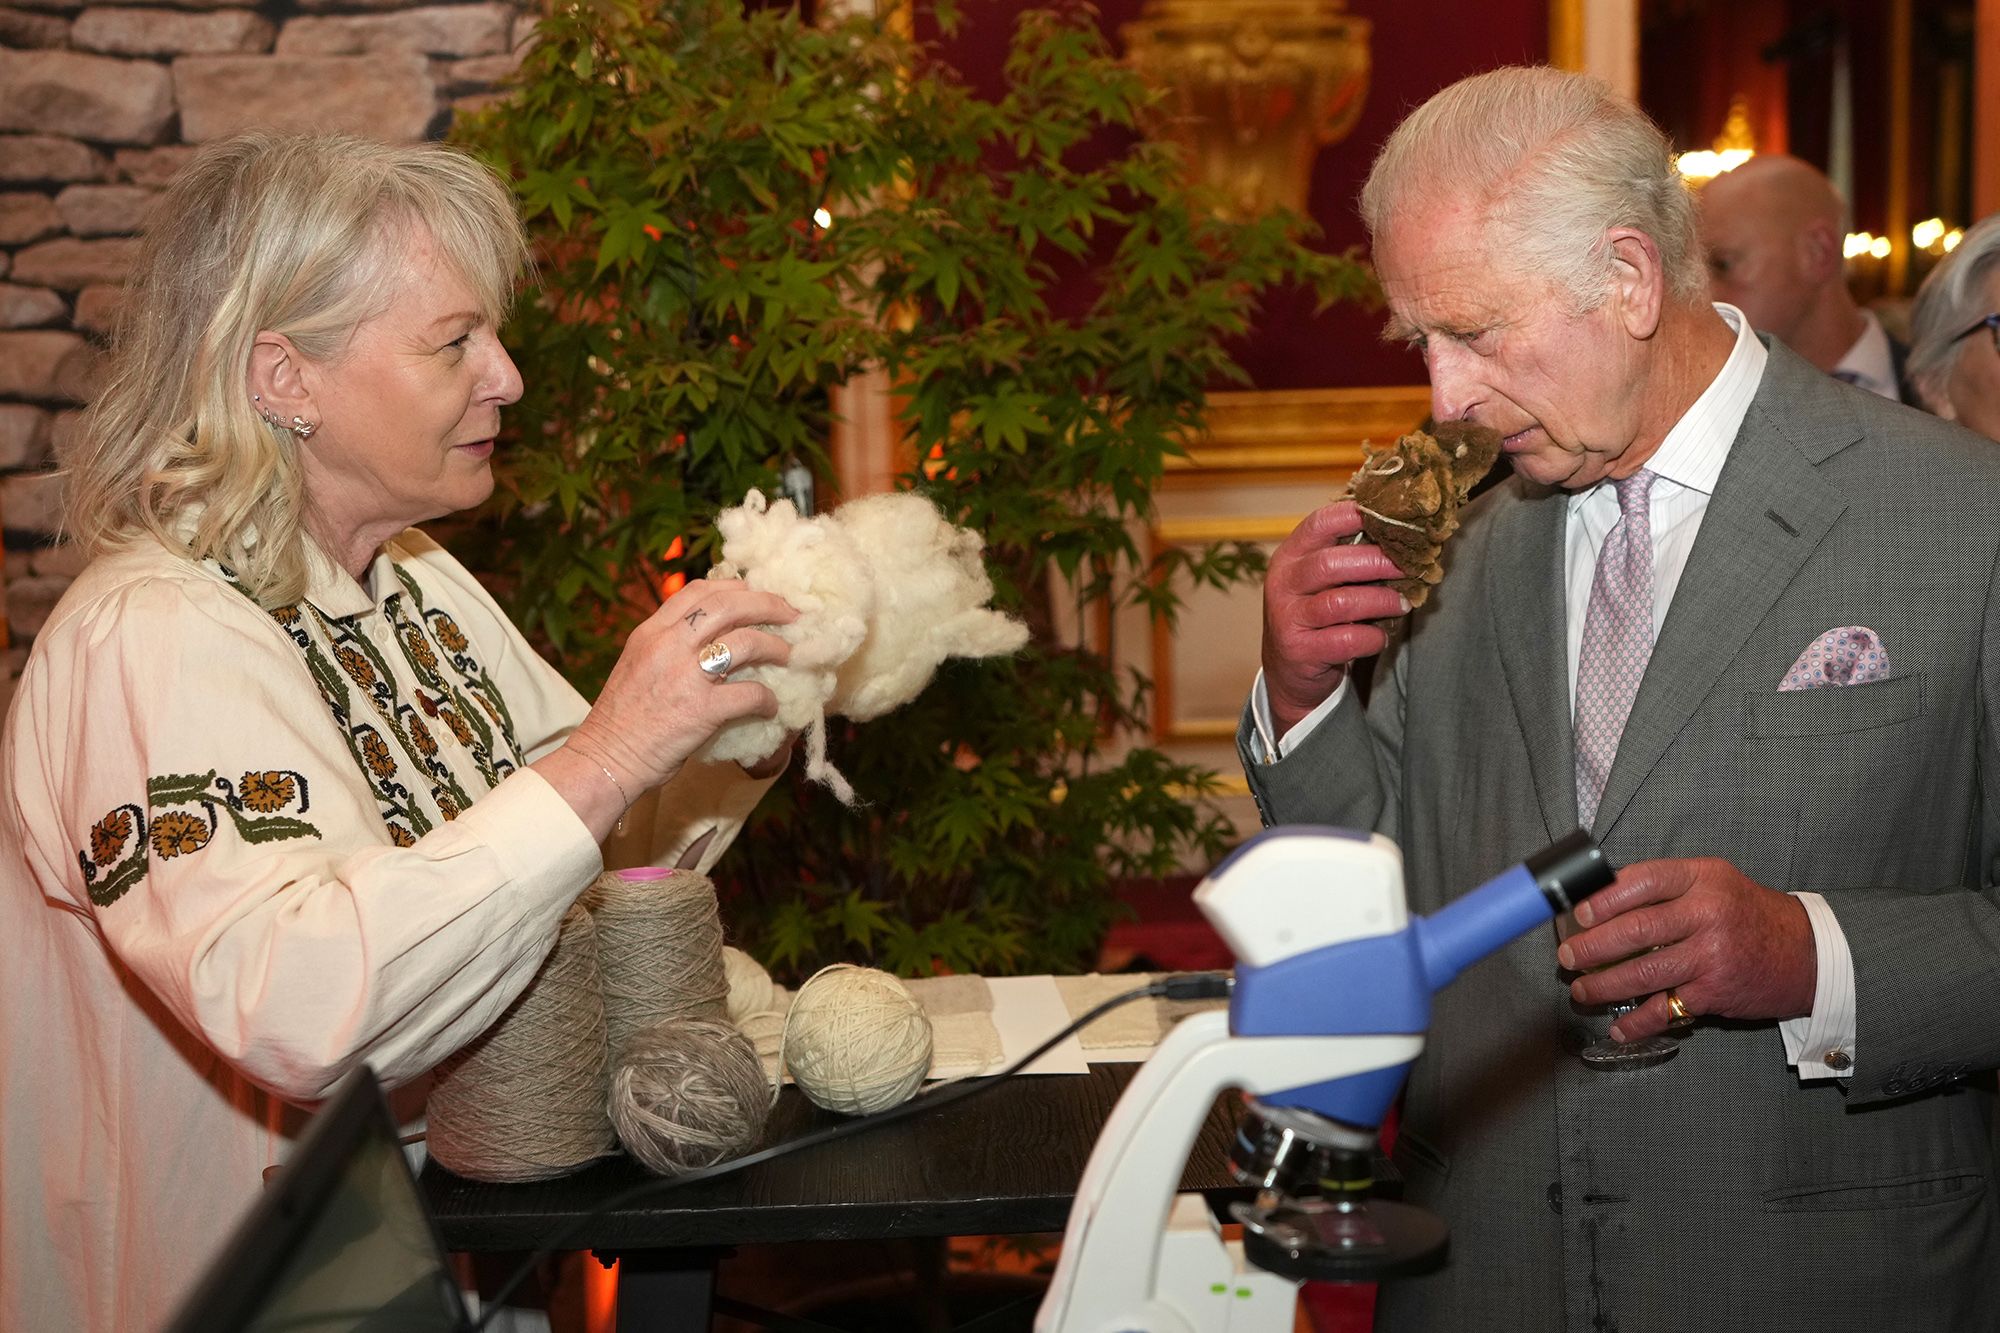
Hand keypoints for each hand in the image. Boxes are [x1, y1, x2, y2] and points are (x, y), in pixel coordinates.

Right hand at [566, 578, 797, 795]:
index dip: (735, 587)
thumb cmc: (622, 719)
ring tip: (789, 656)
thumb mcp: (638, 665)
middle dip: (767, 605)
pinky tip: (772, 707)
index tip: (756, 594)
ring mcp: (686, 676)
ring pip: (746, 642)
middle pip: (729, 605)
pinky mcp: (702, 710)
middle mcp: (668, 645)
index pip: (697, 591)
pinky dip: (768, 699)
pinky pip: (750, 693)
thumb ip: (669, 646)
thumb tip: (710, 637)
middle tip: (791, 614)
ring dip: (777, 648)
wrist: (605, 758)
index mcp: (651, 632)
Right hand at [1261, 500, 1408, 734]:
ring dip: (1380, 601)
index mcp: (1290, 556)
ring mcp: (1287, 619)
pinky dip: (1373, 638)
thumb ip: (1348, 556)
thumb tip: (1403, 534)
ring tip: (1401, 603)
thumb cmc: (1316, 614)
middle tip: (1409, 567)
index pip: (1319, 524)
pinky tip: (1380, 636)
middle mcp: (1283, 584)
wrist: (1288, 669)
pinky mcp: (1300, 651)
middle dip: (1377, 563)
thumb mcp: (1320, 579)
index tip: (1391, 518)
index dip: (1355, 516)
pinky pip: (1347, 640)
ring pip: (1341, 603)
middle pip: (1331, 564)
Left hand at [1558, 857, 1815, 1042]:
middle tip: (1567, 956)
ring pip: (1645, 972)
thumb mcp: (1713, 882)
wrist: (1807, 953)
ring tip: (1581, 990)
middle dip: (1592, 946)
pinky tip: (1618, 1027)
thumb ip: (1665, 888)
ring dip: (1604, 985)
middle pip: (1637, 930)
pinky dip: (1637, 1022)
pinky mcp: (1715, 992)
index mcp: (1702, 878)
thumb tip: (1599, 902)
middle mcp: (1707, 914)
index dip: (1604, 898)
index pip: (1643, 881)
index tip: (1578, 914)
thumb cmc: (1746, 913)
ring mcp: (1711, 955)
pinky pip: (1666, 1008)